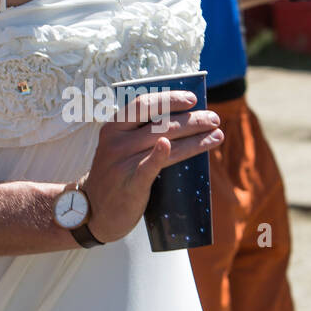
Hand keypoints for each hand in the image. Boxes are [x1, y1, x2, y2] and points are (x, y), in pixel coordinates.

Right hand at [81, 89, 222, 243]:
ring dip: (195, 138)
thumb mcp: (119, 148)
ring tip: (217, 134)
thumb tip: (182, 120)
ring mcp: (121, 163)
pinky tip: (169, 146)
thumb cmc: (115, 175)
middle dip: (192, 120)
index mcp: (114, 127)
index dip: (170, 99)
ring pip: (164, 143)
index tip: (193, 99)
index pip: (144, 104)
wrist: (94, 212)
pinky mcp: (129, 184)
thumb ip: (140, 134)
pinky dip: (159, 155)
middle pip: (160, 124)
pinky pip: (147, 167)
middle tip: (214, 119)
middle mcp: (116, 141)